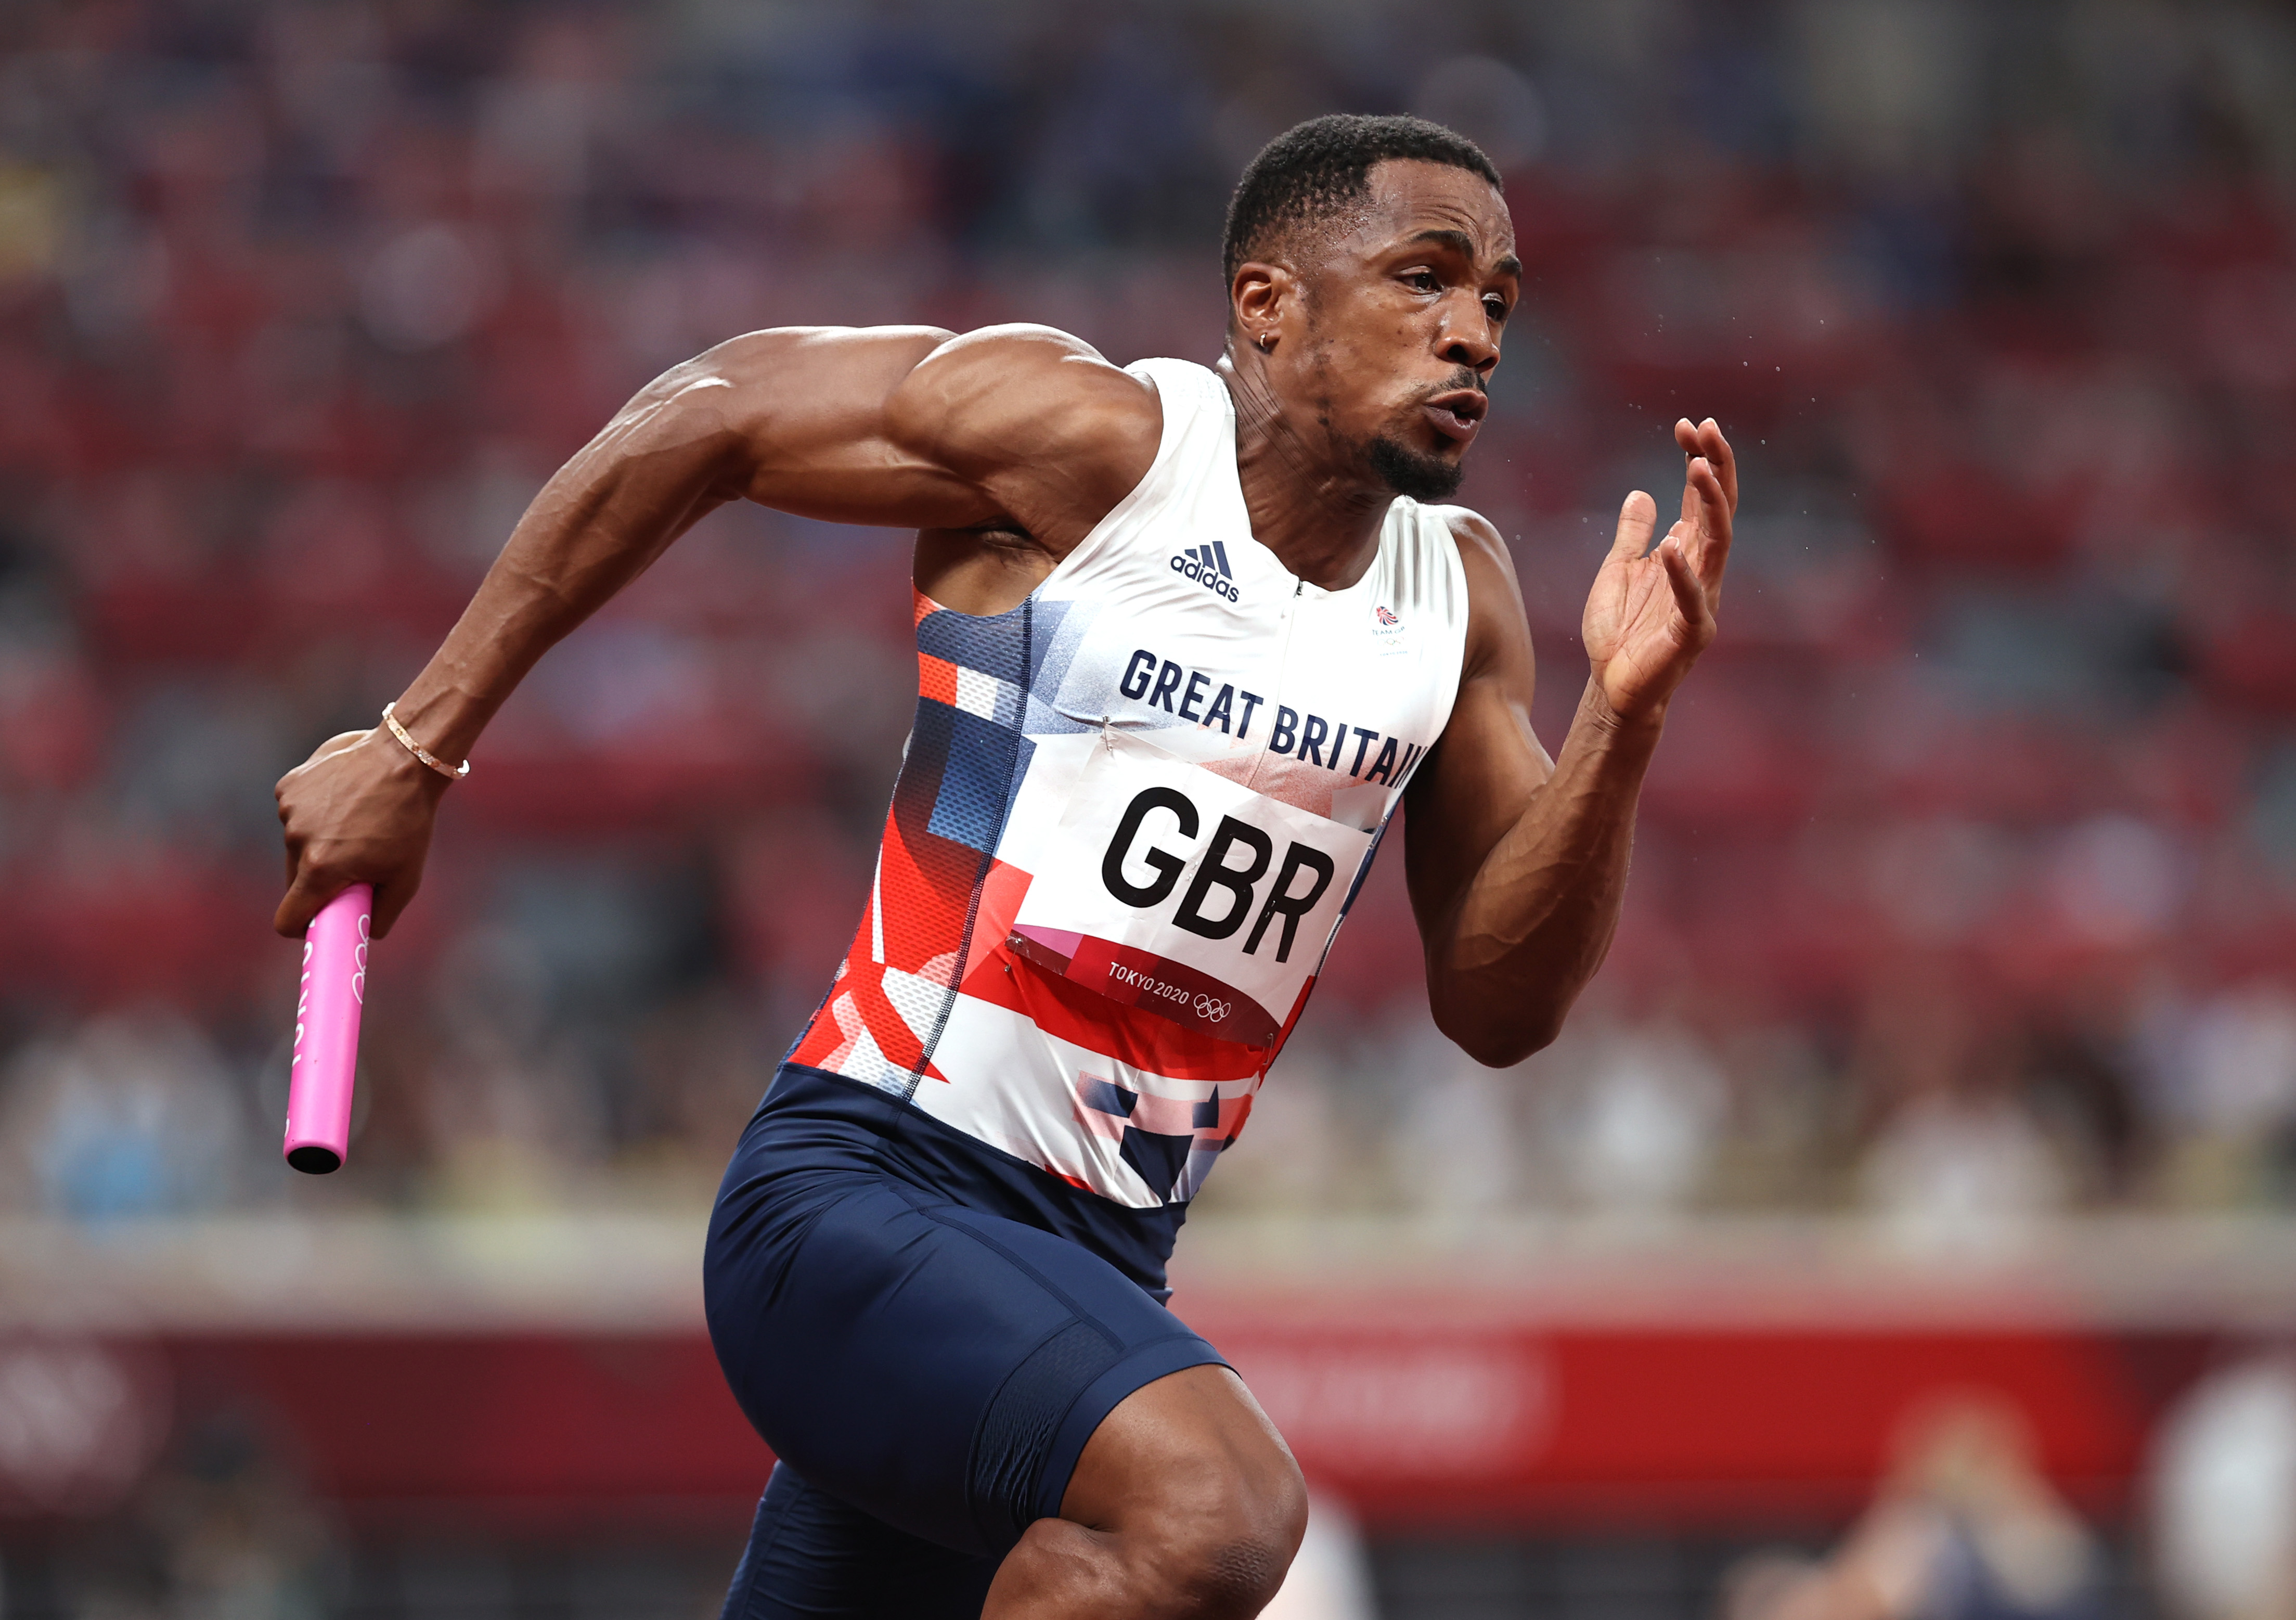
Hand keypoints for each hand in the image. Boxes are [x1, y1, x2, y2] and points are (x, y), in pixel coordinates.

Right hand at [273, 726, 450, 938]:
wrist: (404, 757)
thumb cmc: (409, 820)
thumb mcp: (406, 878)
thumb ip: (380, 915)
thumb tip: (362, 934)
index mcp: (322, 867)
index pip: (287, 918)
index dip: (300, 926)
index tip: (315, 922)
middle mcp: (296, 839)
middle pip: (295, 881)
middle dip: (320, 880)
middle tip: (355, 864)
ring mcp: (289, 810)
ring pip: (297, 845)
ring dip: (319, 843)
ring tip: (357, 823)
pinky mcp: (288, 786)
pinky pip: (296, 814)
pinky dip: (315, 813)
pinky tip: (343, 798)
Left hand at [1581, 417, 1735, 723]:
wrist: (1611, 688)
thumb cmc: (1618, 633)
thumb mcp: (1618, 570)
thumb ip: (1632, 535)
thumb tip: (1640, 493)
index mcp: (1685, 553)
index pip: (1700, 497)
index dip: (1698, 458)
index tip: (1686, 425)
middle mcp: (1701, 571)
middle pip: (1719, 510)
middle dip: (1715, 467)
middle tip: (1705, 429)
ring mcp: (1702, 600)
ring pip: (1717, 544)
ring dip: (1709, 505)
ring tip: (1697, 467)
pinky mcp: (1692, 633)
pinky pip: (1692, 599)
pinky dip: (1682, 574)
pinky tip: (1672, 545)